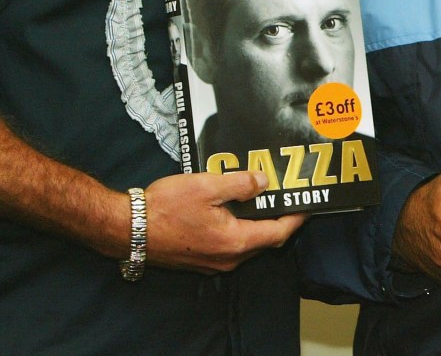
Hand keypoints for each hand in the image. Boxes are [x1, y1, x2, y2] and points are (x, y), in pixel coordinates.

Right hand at [143, 171, 305, 274]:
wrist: (129, 228)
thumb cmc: (165, 208)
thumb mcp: (207, 186)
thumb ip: (240, 184)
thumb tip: (264, 182)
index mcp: (234, 242)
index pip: (278, 234)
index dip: (296, 218)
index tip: (308, 204)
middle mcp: (227, 259)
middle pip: (265, 240)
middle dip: (278, 218)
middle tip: (286, 195)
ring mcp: (213, 262)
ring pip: (247, 243)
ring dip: (257, 222)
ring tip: (262, 196)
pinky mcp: (200, 258)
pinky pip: (230, 244)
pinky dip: (240, 227)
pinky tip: (234, 207)